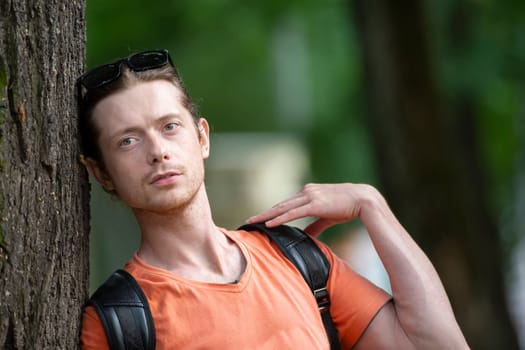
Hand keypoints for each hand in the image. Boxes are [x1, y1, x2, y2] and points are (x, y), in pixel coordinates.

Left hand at [246, 183, 381, 236]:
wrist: (363, 199)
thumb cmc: (347, 207)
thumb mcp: (327, 216)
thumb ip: (315, 225)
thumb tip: (305, 235)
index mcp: (308, 193)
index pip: (286, 204)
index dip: (273, 211)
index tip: (261, 218)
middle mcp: (306, 192)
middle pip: (280, 205)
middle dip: (264, 213)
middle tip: (249, 220)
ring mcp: (309, 197)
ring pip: (283, 208)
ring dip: (267, 215)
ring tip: (253, 222)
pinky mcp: (314, 204)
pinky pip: (292, 213)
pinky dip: (280, 219)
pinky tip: (269, 224)